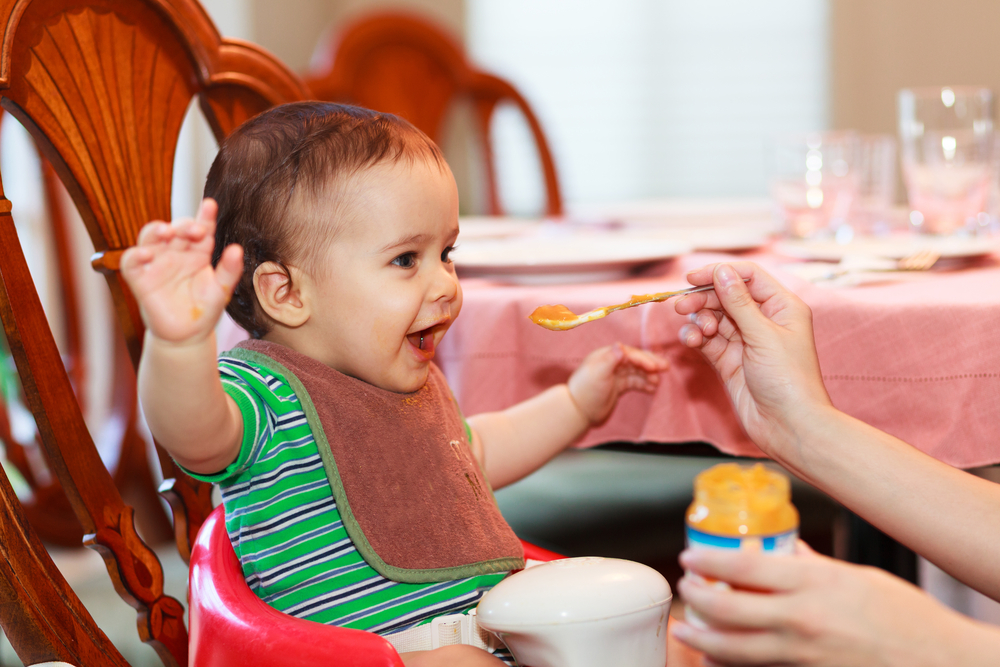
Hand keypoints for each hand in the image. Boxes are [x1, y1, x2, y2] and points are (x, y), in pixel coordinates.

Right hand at [121, 199, 242, 344]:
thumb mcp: (221, 289)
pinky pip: (131, 263)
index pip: (201, 228)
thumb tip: (237, 249)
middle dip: (183, 225)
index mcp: (197, 252)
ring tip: (168, 232)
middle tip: (196, 230)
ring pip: (150, 237)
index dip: (205, 216)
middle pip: (175, 229)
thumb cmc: (205, 308)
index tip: (210, 205)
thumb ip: (229, 270)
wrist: (188, 336)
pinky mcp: (141, 279)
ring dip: (156, 230)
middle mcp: (176, 253)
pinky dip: (135, 255)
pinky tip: (146, 254)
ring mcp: (157, 263)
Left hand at [567, 343, 667, 424]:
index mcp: (606, 355)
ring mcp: (615, 374)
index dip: (643, 359)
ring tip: (657, 382)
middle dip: (651, 363)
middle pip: (635, 360)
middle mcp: (611, 362)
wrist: (578, 411)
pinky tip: (652, 389)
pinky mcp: (618, 386)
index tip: (654, 367)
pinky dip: (644, 384)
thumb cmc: (586, 391)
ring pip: (637, 371)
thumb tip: (621, 346)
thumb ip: (610, 359)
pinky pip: (634, 382)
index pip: (629, 353)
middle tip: (666, 368)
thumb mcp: (597, 374)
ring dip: (649, 375)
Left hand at [672, 543, 991, 666]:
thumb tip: (784, 550)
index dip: (707, 560)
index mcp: (814, 584)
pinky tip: (716, 658)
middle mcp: (802, 620)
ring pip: (733, 650)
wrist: (940, 662)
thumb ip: (813, 565)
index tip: (689, 555)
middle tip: (686, 587)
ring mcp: (802, 655)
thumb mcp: (857, 577)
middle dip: (696, 598)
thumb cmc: (906, 617)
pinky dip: (730, 664)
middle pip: (726, 610)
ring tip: (686, 628)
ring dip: (701, 638)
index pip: (742, 567)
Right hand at [673, 262, 830, 455]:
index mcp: (781, 307)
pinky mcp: (729, 359)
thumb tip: (721, 271)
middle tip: (682, 306)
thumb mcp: (763, 334)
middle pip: (725, 296)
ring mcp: (745, 340)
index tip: (693, 278)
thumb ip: (738, 302)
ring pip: (713, 318)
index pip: (747, 277)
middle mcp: (763, 320)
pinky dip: (696, 338)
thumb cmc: (788, 379)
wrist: (787, 425)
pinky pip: (707, 340)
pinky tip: (692, 342)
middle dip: (703, 299)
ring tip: (698, 333)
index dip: (720, 273)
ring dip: (700, 320)